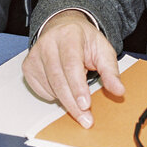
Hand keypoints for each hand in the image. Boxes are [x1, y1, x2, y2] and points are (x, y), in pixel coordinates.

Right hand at [22, 10, 124, 128]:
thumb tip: (119, 90)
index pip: (71, 64)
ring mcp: (35, 54)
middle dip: (72, 103)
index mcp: (69, 35)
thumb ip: (111, 71)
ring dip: (65, 99)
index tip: (86, 105)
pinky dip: (54, 95)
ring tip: (78, 96)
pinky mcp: (28, 66)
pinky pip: (41, 90)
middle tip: (85, 118)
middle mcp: (48, 43)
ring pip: (49, 87)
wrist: (63, 27)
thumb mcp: (103, 50)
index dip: (78, 87)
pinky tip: (63, 86)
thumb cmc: (83, 40)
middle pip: (58, 79)